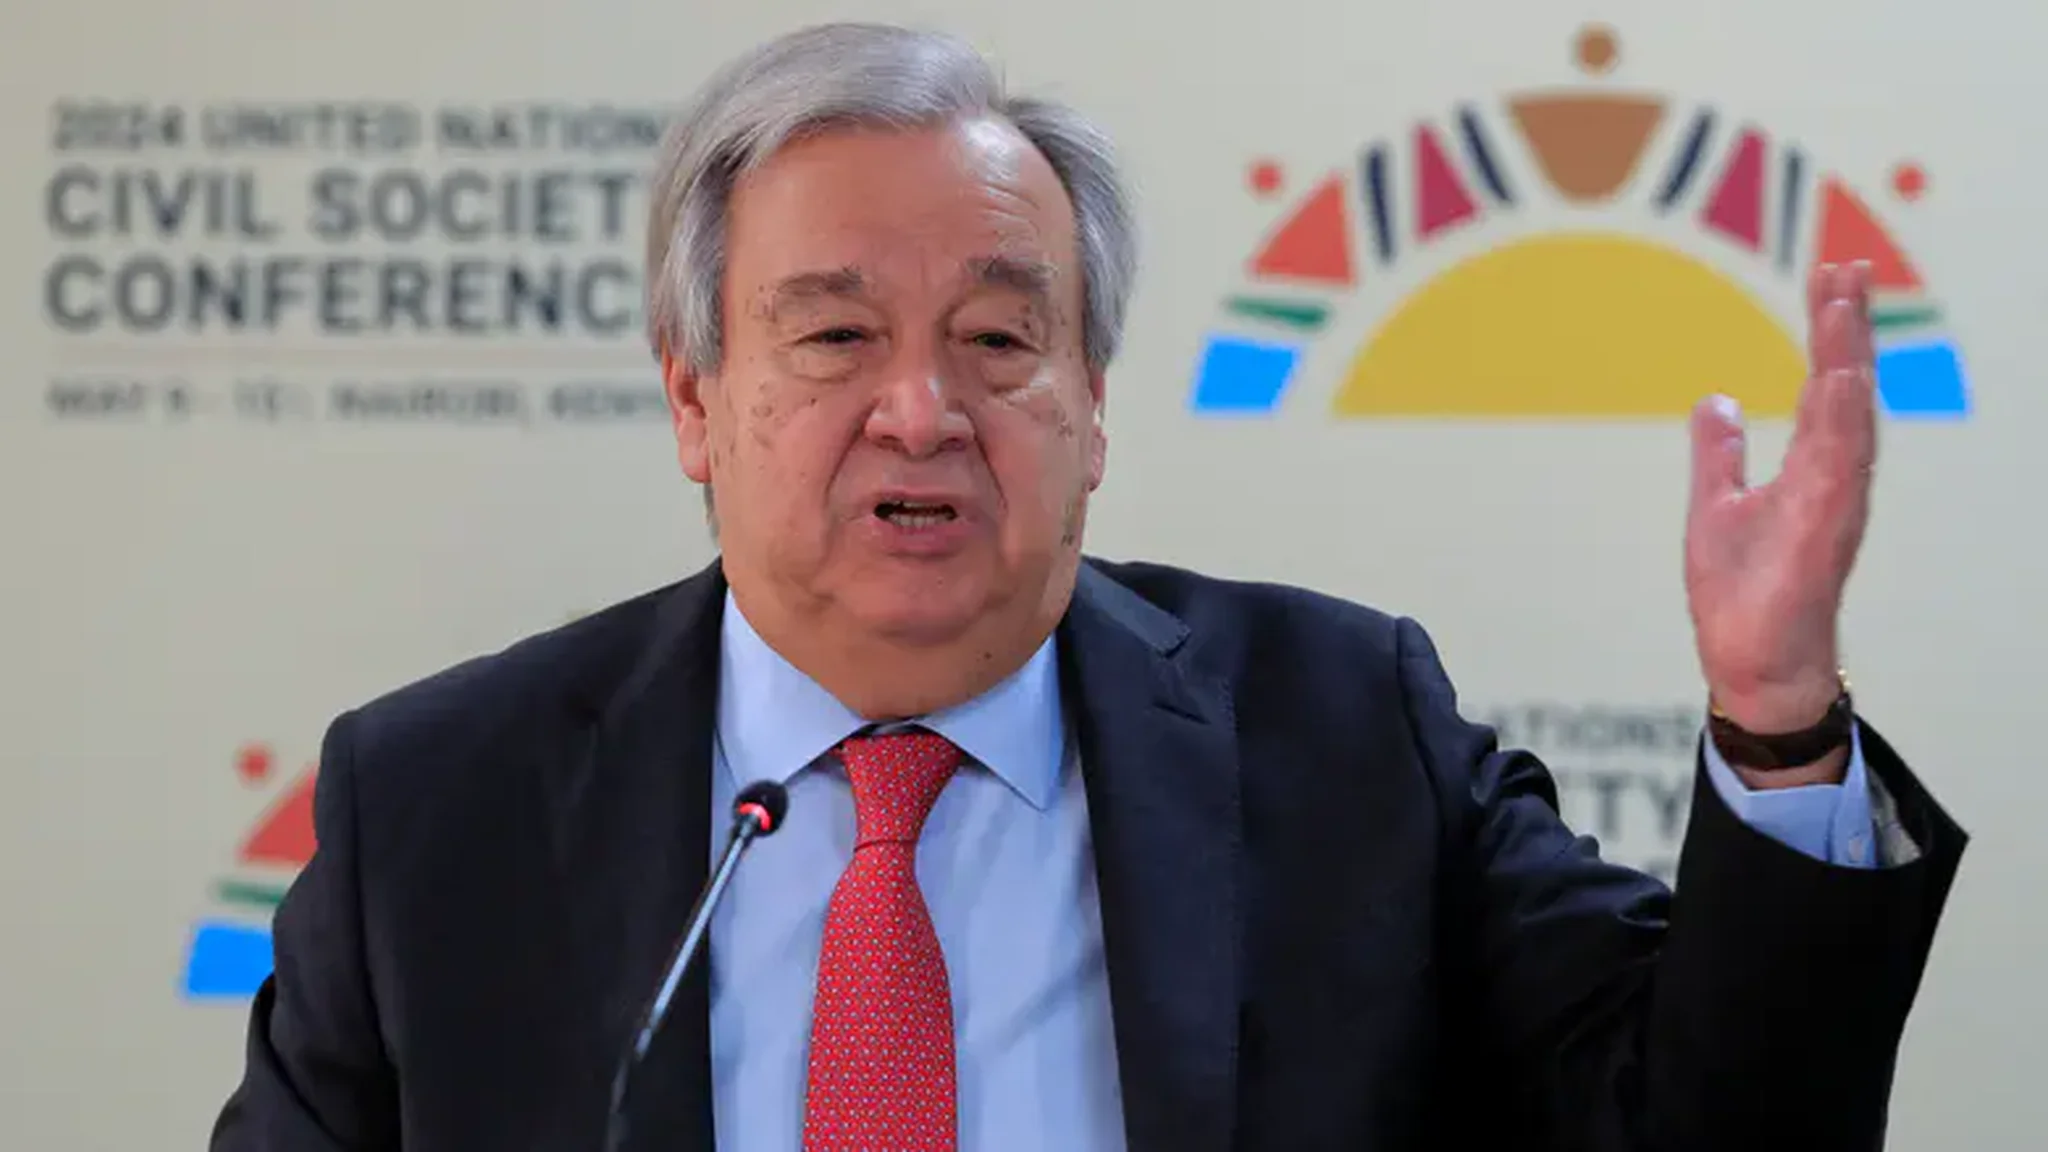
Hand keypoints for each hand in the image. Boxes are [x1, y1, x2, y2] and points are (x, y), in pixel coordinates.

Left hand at [1684, 262, 1874, 761]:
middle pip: (1845, 388)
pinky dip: (1841, 426)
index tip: (1831, 278)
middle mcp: (1829, 478)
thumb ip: (1719, 455)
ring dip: (1848, 363)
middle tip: (1848, 268)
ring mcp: (1832, 505)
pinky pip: (1839, 472)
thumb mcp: (1715, 506)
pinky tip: (1841, 384)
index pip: (1821, 385)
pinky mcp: (1823, 535)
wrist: (1748, 662)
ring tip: (1845, 309)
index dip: (1829, 331)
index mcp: (1807, 468)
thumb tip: (1714, 404)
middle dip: (1847, 329)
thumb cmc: (1744, 593)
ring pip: (1849, 420)